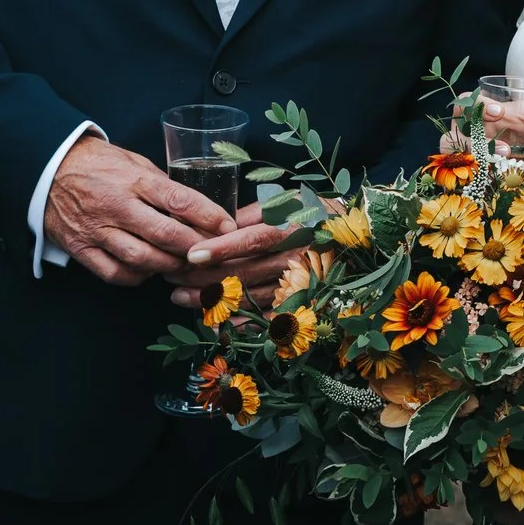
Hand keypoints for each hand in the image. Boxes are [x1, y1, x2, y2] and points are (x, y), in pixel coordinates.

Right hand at [43, 135, 233, 285]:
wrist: (50, 168)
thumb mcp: (134, 162)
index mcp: (133, 179)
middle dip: (193, 247)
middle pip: (164, 234)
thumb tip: (195, 209)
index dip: (208, 216)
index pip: (179, 200)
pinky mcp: (81, 248)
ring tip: (183, 264)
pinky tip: (149, 271)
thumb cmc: (99, 164)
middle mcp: (116, 205)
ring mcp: (97, 230)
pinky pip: (114, 273)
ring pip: (140, 259)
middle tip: (211, 253)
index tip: (227, 226)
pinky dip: (136, 277)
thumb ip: (161, 185)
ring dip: (168, 266)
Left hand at [170, 200, 301, 309]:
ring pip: (248, 296)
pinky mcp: (298, 305)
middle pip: (244, 272)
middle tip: (171, 273)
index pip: (253, 240)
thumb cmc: (313, 214)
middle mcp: (297, 260)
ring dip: (211, 299)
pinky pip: (263, 318)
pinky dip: (236, 322)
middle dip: (203, 275)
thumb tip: (215, 225)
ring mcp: (298, 286)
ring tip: (179, 295)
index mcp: (293, 230)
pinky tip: (211, 320)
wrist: (351, 239)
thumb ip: (251, 214)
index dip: (222, 249)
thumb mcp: (286, 202)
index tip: (191, 254)